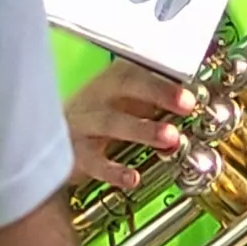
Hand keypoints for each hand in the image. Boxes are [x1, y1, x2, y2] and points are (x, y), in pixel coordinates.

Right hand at [64, 58, 193, 190]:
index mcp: (114, 79)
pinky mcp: (75, 153)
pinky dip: (114, 170)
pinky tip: (133, 177)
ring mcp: (84, 124)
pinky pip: (94, 161)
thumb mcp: (126, 101)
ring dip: (143, 129)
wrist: (49, 137)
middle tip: (187, 103)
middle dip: (158, 92)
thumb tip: (197, 101)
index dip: (166, 76)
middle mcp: (98, 96)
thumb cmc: (99, 117)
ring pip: (111, 122)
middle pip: (125, 84)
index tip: (192, 88)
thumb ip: (158, 101)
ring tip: (170, 138)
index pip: (140, 67)